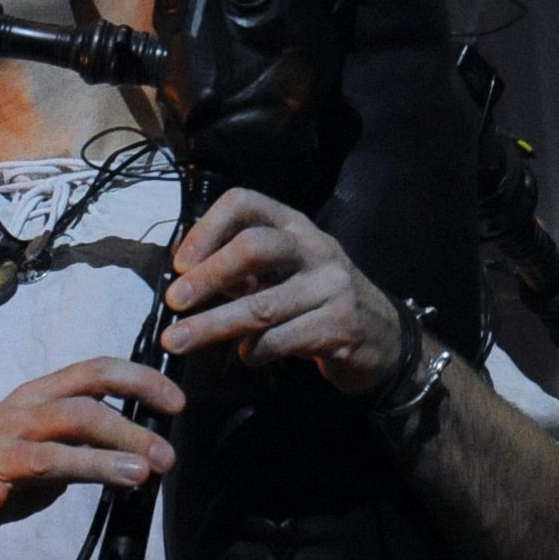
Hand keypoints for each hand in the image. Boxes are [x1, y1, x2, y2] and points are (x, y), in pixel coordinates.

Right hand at [0, 357, 182, 559]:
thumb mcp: (50, 447)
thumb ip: (88, 440)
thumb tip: (148, 443)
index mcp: (36, 398)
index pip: (94, 372)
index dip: (140, 381)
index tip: (177, 402)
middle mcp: (16, 417)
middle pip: (81, 411)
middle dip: (131, 431)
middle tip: (166, 457)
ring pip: (50, 450)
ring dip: (98, 462)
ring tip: (138, 474)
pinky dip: (6, 493)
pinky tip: (14, 498)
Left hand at [158, 187, 401, 391]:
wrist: (384, 337)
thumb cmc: (318, 300)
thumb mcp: (285, 272)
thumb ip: (242, 270)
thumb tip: (184, 275)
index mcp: (294, 226)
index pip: (245, 203)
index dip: (206, 228)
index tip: (179, 263)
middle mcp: (315, 248)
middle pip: (254, 246)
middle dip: (209, 274)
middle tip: (174, 301)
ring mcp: (331, 287)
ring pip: (262, 305)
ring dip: (213, 325)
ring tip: (178, 341)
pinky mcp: (339, 326)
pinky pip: (282, 339)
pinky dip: (253, 351)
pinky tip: (245, 356)